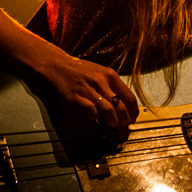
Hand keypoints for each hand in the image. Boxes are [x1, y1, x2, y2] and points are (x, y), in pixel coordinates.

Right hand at [25, 50, 139, 141]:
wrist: (58, 65)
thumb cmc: (80, 70)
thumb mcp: (100, 72)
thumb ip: (112, 85)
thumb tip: (123, 103)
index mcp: (110, 76)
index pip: (129, 96)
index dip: (134, 111)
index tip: (133, 118)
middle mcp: (101, 82)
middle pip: (121, 105)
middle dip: (125, 119)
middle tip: (124, 126)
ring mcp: (89, 90)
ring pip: (108, 109)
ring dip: (112, 120)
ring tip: (112, 124)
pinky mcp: (76, 97)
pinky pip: (90, 110)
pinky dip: (95, 117)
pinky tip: (95, 118)